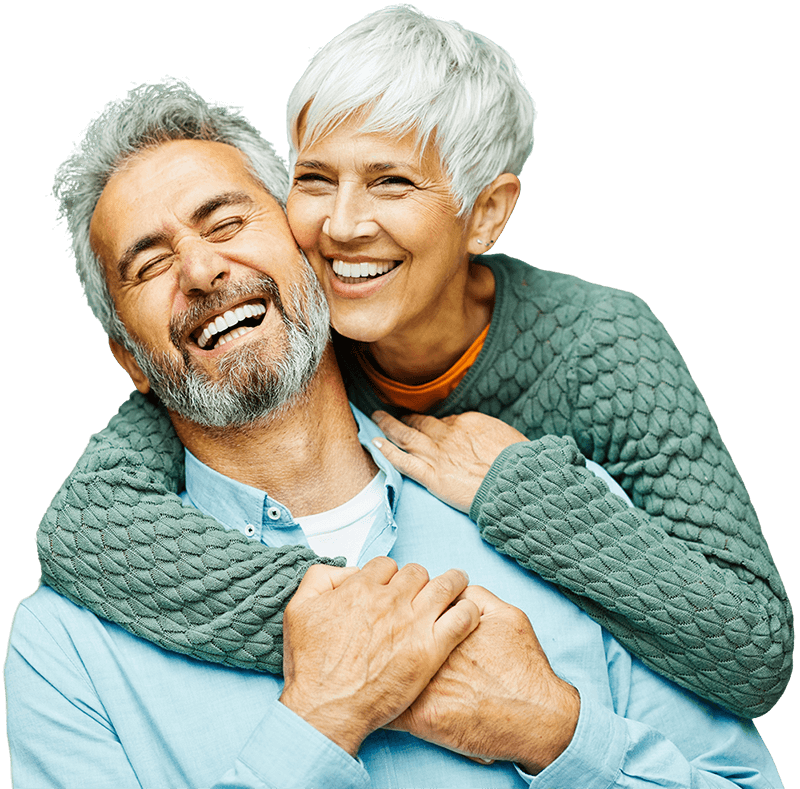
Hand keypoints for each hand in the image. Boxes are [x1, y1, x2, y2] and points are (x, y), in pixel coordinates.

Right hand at [279, 557, 480, 757]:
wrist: (327, 709)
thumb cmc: (311, 666)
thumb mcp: (299, 609)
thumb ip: (320, 578)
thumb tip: (349, 572)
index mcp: (361, 588)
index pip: (386, 565)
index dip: (390, 575)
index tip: (392, 587)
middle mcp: (390, 600)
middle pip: (417, 572)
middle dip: (420, 579)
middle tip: (423, 591)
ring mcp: (413, 623)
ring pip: (445, 586)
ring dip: (453, 582)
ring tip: (458, 584)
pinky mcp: (431, 649)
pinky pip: (462, 618)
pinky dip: (468, 610)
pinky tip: (468, 612)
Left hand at [371, 411, 527, 512]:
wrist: (517, 481)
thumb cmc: (520, 463)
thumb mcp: (509, 438)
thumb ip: (492, 436)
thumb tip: (489, 440)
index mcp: (468, 423)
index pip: (445, 421)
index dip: (434, 424)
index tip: (426, 423)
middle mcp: (448, 435)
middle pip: (421, 423)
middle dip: (405, 418)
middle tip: (391, 413)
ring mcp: (438, 455)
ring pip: (406, 436)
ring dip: (388, 426)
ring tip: (376, 418)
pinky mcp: (432, 476)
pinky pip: (404, 462)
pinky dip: (388, 452)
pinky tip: (375, 444)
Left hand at [385, 586, 579, 774]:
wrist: (539, 717)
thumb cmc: (525, 669)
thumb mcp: (507, 616)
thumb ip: (477, 597)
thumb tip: (455, 589)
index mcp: (445, 625)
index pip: (407, 607)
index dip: (398, 609)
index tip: (395, 614)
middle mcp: (430, 651)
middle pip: (388, 634)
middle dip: (379, 633)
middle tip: (377, 637)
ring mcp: (424, 685)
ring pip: (381, 670)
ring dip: (374, 667)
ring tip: (370, 665)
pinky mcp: (422, 718)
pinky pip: (386, 709)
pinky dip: (380, 704)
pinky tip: (378, 701)